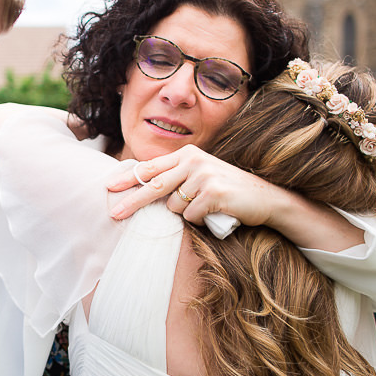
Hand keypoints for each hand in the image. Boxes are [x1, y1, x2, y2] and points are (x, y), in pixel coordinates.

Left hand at [107, 144, 277, 224]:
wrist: (266, 197)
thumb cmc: (227, 190)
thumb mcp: (200, 175)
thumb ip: (177, 177)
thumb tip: (145, 189)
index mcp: (187, 154)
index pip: (151, 167)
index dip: (128, 178)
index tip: (109, 186)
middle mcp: (194, 161)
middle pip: (154, 185)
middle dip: (132, 202)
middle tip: (114, 214)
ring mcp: (204, 175)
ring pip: (174, 206)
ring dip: (185, 213)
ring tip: (204, 208)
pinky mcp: (213, 193)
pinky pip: (191, 216)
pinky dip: (199, 220)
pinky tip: (214, 213)